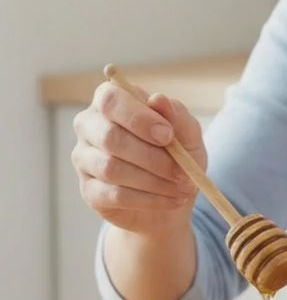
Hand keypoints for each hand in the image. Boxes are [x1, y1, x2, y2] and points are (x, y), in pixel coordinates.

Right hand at [72, 81, 206, 235]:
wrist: (175, 196)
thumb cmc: (178, 155)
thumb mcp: (188, 135)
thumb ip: (177, 116)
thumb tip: (158, 99)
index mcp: (111, 102)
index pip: (111, 99)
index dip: (139, 118)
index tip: (168, 136)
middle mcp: (90, 126)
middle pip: (110, 137)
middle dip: (152, 158)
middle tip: (184, 172)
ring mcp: (84, 159)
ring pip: (112, 169)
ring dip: (154, 181)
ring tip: (183, 187)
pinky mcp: (90, 191)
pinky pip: (115, 195)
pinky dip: (150, 199)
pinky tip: (172, 200)